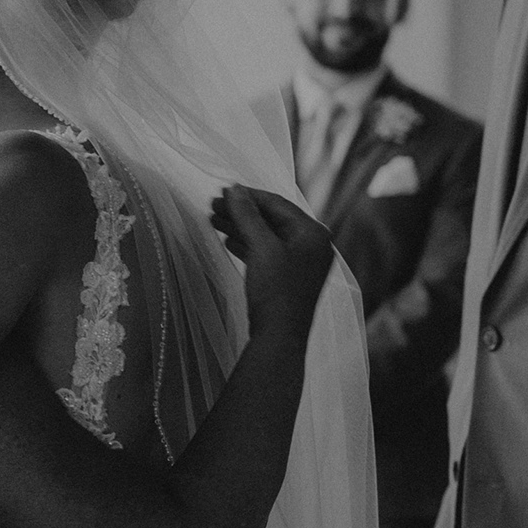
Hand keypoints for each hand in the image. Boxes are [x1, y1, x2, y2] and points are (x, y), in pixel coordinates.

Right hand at [213, 185, 336, 329]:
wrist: (279, 337)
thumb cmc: (276, 292)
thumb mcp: (262, 248)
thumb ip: (248, 216)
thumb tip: (234, 190)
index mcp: (313, 233)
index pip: (278, 204)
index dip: (248, 196)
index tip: (223, 191)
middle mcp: (312, 245)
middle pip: (272, 219)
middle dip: (242, 212)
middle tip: (214, 206)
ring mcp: (302, 262)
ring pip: (268, 236)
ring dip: (241, 227)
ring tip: (214, 220)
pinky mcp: (289, 278)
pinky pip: (267, 252)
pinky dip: (248, 245)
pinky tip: (228, 241)